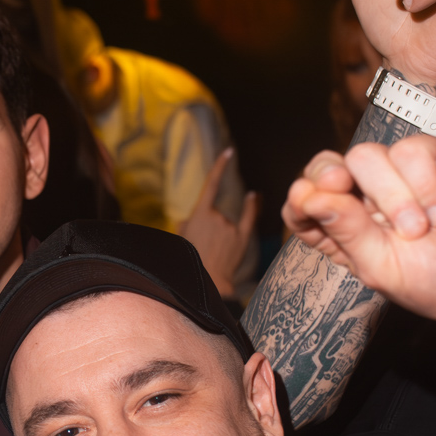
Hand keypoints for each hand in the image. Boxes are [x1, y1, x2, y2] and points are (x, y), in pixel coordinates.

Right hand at [180, 148, 258, 297]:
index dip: (220, 167)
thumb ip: (185, 226)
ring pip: (224, 224)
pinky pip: (248, 218)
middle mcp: (219, 216)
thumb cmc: (189, 260)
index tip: (228, 152)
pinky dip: (252, 207)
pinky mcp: (242, 238)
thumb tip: (189, 221)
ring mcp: (232, 227)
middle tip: (200, 250)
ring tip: (211, 255)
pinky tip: (255, 195)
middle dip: (206, 229)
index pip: (211, 185)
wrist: (207, 283)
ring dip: (218, 236)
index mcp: (200, 214)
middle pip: (213, 215)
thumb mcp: (180, 239)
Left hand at [285, 137, 435, 327]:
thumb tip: (307, 196)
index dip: (300, 198)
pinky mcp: (430, 156)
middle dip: (327, 174)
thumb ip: (346, 230)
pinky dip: (426, 183)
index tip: (305, 201)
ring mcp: (396, 175)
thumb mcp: (383, 266)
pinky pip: (411, 150)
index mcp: (344, 230)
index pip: (304, 203)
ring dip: (393, 194)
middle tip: (339, 184)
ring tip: (422, 228)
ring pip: (366, 156)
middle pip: (326, 168)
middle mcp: (364, 199)